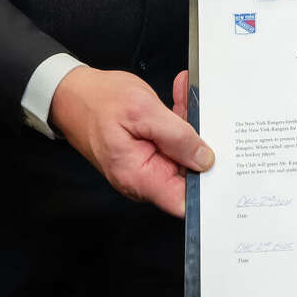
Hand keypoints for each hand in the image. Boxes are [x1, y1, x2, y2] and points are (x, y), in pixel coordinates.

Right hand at [50, 66, 213, 218]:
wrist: (70, 94)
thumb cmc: (97, 101)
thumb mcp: (142, 111)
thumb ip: (176, 135)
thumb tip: (205, 159)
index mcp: (139, 176)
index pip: (183, 202)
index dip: (208, 190)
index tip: (226, 168)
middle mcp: (143, 178)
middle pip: (187, 174)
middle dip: (202, 145)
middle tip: (209, 113)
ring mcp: (145, 165)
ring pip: (182, 154)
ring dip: (190, 125)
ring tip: (188, 94)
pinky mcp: (146, 152)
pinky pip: (170, 141)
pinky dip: (178, 120)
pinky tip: (180, 94)